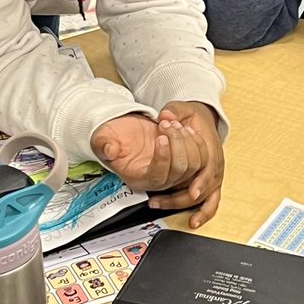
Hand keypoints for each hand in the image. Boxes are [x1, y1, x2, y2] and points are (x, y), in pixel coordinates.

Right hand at [91, 112, 205, 192]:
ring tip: (174, 123)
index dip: (163, 158)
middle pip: (180, 171)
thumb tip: (109, 150)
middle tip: (166, 124)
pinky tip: (185, 127)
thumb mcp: (102, 139)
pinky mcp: (182, 161)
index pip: (159, 177)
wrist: (123, 131)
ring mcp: (173, 171)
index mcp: (139, 178)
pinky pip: (200, 157)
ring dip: (187, 140)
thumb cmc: (112, 137)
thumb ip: (104, 145)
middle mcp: (159, 179)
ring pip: (193, 164)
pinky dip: (196, 140)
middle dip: (177, 143)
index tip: (161, 137)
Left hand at [148, 101, 224, 227]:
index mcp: (212, 149)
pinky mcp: (211, 184)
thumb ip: (174, 111)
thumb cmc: (193, 118)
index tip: (192, 192)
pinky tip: (193, 222)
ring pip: (207, 199)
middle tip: (159, 201)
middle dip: (182, 198)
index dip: (201, 182)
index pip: (209, 169)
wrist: (202, 120)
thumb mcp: (183, 109)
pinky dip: (204, 213)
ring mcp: (214, 176)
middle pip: (204, 189)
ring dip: (190, 208)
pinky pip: (211, 203)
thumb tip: (165, 115)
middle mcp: (215, 166)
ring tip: (166, 209)